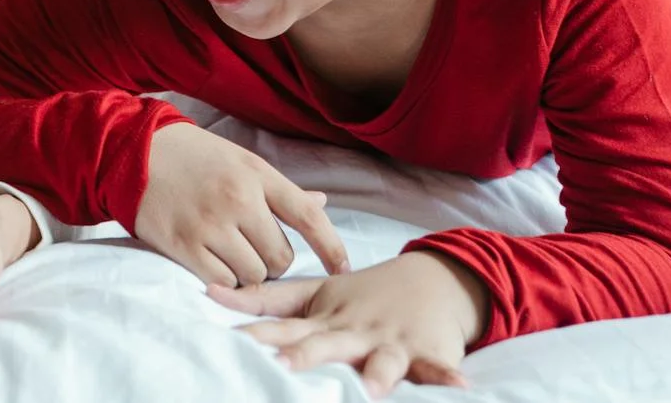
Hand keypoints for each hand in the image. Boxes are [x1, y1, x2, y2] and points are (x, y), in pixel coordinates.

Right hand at [135, 122, 349, 286]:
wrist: (133, 150)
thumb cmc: (193, 156)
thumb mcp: (240, 161)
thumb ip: (280, 189)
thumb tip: (321, 203)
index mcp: (256, 174)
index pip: (308, 215)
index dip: (332, 246)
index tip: (342, 268)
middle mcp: (237, 199)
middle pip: (280, 256)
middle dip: (272, 261)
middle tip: (253, 248)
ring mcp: (210, 224)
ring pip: (253, 274)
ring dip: (248, 274)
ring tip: (230, 254)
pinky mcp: (184, 245)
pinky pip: (223, 282)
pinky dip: (223, 280)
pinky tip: (213, 263)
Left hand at [209, 252, 489, 397]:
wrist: (428, 280)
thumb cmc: (360, 295)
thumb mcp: (313, 293)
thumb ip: (264, 299)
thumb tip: (210, 293)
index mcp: (323, 319)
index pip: (283, 328)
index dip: (257, 336)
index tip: (229, 345)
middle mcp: (353, 331)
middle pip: (325, 345)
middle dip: (304, 358)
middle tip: (282, 368)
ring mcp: (390, 342)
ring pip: (382, 361)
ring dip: (377, 374)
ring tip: (370, 390)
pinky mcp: (425, 352)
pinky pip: (438, 368)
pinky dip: (447, 377)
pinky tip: (460, 386)